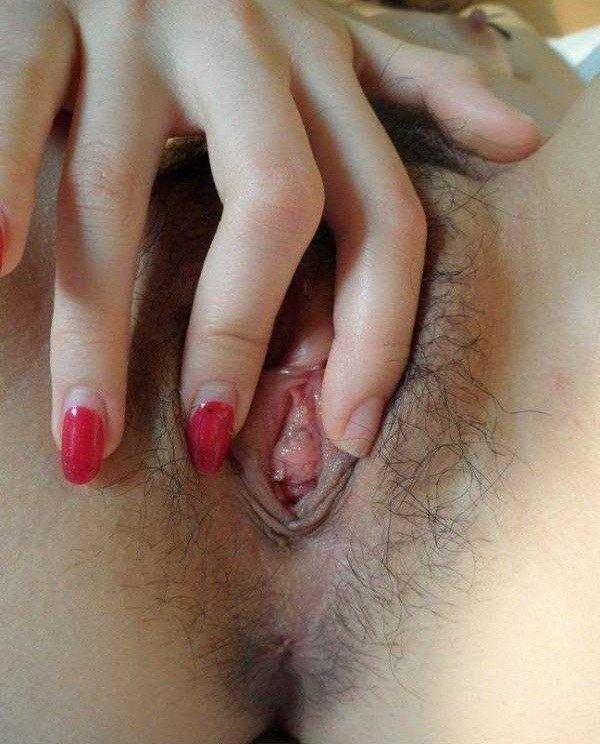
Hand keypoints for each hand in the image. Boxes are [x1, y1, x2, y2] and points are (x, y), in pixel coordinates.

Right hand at [0, 0, 539, 481]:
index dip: (379, 336)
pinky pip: (18, 103)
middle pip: (272, 204)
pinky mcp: (34, 9)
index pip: (384, 215)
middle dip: (240, 338)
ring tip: (86, 433)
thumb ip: (413, 88)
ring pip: (117, 185)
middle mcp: (241, 39)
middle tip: (210, 444)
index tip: (347, 437)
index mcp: (319, 66)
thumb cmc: (228, 14)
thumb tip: (518, 138)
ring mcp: (132, 20)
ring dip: (99, 325)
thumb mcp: (332, 43)